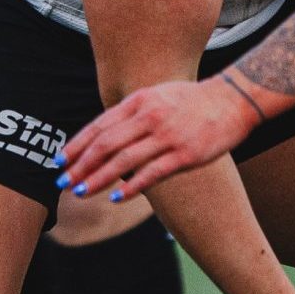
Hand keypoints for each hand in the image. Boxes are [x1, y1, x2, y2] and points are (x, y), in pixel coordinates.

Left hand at [57, 78, 258, 199]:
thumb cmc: (193, 101)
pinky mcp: (185, 155)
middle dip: (81, 165)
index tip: (60, 161)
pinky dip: (132, 187)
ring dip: (99, 178)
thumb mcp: (158, 96)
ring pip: (124, 161)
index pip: (100, 126)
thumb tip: (105, 135)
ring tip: (82, 192)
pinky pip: (153, 173)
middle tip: (63, 183)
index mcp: (140, 101)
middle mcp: (150, 117)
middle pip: (106, 145)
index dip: (77, 145)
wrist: (234, 100)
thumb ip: (132, 113)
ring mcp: (168, 136)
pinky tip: (117, 198)